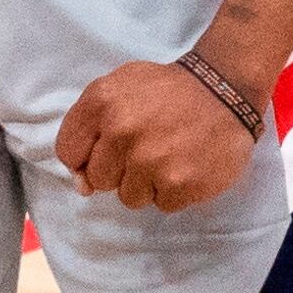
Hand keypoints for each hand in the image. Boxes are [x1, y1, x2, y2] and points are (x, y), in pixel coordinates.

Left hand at [54, 59, 259, 212]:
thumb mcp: (119, 87)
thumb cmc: (167, 90)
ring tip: (167, 155)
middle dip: (118, 170)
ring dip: (147, 183)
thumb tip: (81, 184)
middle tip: (145, 148)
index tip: (105, 152)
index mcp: (101, 102)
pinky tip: (186, 164)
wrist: (224, 90)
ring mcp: (150, 160)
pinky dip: (174, 191)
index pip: (68, 152)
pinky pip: (161, 205)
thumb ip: (89, 127)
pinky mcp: (179, 184)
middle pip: (98, 179)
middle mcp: (121, 130)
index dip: (84, 157)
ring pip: (129, 197)